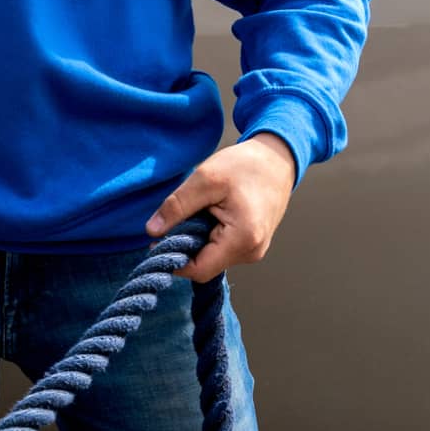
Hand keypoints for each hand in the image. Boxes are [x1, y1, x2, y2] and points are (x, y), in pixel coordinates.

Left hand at [146, 133, 298, 282]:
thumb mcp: (205, 179)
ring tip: (200, 211)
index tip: (158, 240)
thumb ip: (177, 206)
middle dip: (185, 246)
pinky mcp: (251, 244)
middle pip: (205, 265)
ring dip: (197, 240)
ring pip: (212, 258)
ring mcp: (254, 250)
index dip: (174, 259)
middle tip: (178, 218)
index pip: (199, 270)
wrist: (277, 159)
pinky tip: (211, 215)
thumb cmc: (246, 165)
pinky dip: (209, 236)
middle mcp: (251, 252)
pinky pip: (222, 250)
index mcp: (243, 239)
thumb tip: (152, 231)